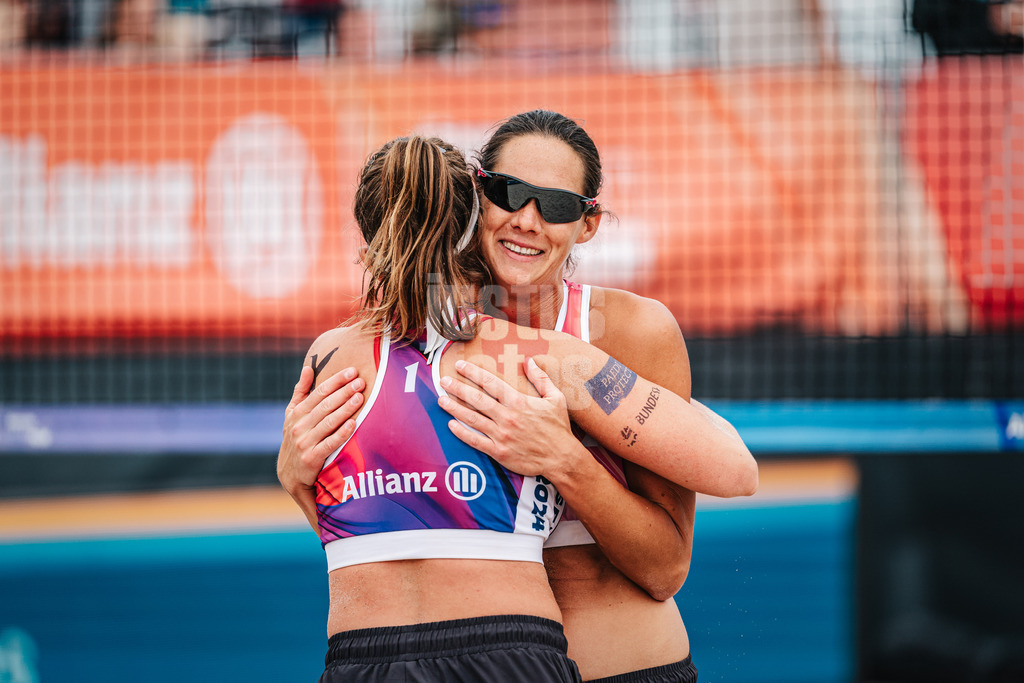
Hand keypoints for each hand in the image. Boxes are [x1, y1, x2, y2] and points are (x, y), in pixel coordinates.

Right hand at [278, 364, 364, 500]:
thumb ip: (301, 391)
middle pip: (325, 405)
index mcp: (297, 412)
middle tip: (361, 382)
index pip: (319, 392)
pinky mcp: (312, 458)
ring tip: (360, 397)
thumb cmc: (297, 437)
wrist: (290, 473)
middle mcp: (299, 426)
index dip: (336, 381)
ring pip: (328, 422)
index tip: (352, 371)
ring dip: (345, 409)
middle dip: (344, 392)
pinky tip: (353, 423)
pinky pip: (330, 443)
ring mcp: (305, 442)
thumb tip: (308, 368)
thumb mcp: (293, 415)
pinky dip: (341, 433)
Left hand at [438, 357, 582, 479]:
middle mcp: (507, 417)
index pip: (490, 383)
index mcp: (519, 402)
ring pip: (472, 419)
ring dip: (454, 408)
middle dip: (457, 388)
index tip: (460, 365)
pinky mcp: (499, 452)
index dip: (473, 372)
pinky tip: (450, 425)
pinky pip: (475, 441)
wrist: (562, 458)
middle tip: (443, 381)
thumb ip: (541, 378)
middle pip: (476, 399)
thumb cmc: (559, 428)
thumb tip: (529, 361)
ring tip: (441, 400)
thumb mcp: (555, 398)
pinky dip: (461, 433)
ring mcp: (502, 435)